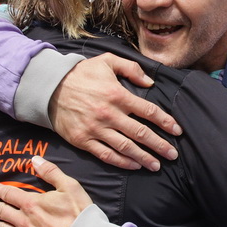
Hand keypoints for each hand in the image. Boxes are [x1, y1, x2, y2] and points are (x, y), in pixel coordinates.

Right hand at [49, 53, 181, 170]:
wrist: (49, 87)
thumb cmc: (81, 73)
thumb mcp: (107, 60)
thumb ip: (131, 68)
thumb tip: (150, 83)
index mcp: (117, 94)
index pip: (148, 111)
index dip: (165, 122)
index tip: (177, 131)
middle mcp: (109, 114)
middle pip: (140, 133)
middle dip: (160, 145)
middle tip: (173, 155)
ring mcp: (96, 129)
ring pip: (125, 148)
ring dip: (144, 158)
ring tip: (157, 165)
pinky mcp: (83, 140)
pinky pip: (106, 155)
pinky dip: (122, 162)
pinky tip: (134, 165)